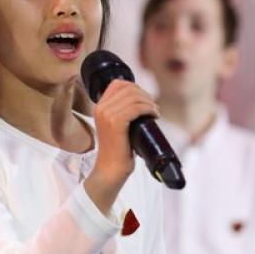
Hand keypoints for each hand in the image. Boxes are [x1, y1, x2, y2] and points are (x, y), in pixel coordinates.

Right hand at [83, 79, 159, 213]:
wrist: (110, 169)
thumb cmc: (118, 150)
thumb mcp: (115, 126)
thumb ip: (122, 112)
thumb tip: (141, 101)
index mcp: (99, 106)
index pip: (118, 84)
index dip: (135, 87)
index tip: (145, 99)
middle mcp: (101, 108)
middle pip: (128, 88)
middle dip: (145, 94)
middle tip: (153, 107)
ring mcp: (107, 115)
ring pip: (134, 97)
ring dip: (149, 102)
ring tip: (155, 112)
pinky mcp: (116, 123)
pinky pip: (136, 108)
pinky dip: (149, 109)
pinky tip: (154, 115)